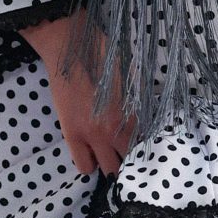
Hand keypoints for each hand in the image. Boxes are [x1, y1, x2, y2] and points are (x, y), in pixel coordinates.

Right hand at [25, 11, 135, 176]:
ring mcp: (93, 135)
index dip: (144, 148)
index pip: (146, 145)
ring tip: (107, 154)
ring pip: (109, 169)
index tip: (140, 146)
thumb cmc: (104, 56)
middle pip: (130, 162)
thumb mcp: (133, 77)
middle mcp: (117, 129)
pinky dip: (89, 164)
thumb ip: (140, 102)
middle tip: (124, 153)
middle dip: (130, 160)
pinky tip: (90, 153)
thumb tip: (146, 119)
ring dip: (110, 164)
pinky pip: (83, 166)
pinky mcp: (72, 135)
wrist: (71, 48)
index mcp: (135, 114)